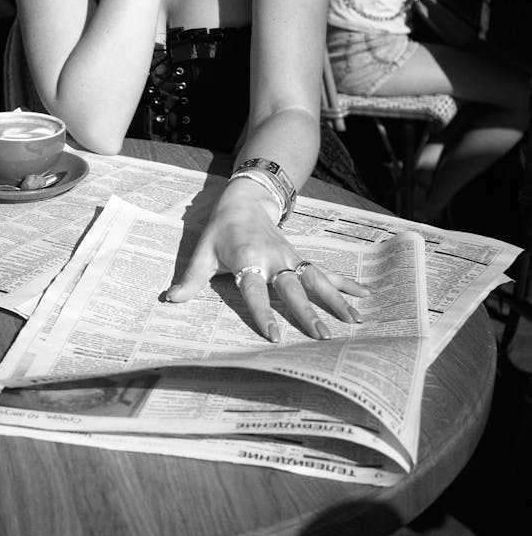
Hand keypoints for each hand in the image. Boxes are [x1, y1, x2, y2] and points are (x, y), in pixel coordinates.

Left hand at [165, 187, 369, 342]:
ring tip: (355, 321)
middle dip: (307, 312)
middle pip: (292, 288)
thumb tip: (170, 300)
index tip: (274, 336)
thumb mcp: (203, 252)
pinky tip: (365, 297)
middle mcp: (273, 258)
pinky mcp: (301, 256)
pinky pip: (325, 272)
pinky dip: (345, 284)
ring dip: (336, 300)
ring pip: (316, 280)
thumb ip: (190, 279)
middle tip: (322, 336)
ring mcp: (291, 257)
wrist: (245, 199)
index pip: (255, 290)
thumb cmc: (221, 230)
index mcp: (248, 258)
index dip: (263, 313)